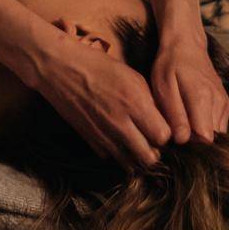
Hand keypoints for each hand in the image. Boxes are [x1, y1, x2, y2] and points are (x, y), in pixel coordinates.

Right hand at [29, 26, 170, 169]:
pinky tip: (117, 140)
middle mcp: (121, 123)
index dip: (165, 134)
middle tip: (151, 140)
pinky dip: (116, 153)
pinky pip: (110, 157)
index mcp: (135, 103)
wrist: (62, 70)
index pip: (162, 136)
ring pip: (129, 162)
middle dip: (154, 151)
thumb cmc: (100, 67)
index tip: (162, 127)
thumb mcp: (133, 77)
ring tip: (136, 144)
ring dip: (136, 156)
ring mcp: (104, 135)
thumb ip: (149, 101)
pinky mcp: (89, 140)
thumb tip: (162, 120)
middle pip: (149, 157)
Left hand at [149, 30, 228, 144]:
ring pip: (217, 134)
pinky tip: (193, 117)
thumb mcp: (164, 88)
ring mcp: (225, 102)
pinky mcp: (226, 103)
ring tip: (184, 122)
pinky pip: (220, 126)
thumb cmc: (170, 65)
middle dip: (195, 142)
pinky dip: (207, 127)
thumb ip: (175, 115)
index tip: (176, 138)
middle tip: (177, 130)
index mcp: (202, 99)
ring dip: (201, 134)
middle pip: (212, 139)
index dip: (190, 145)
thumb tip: (182, 141)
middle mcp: (219, 102)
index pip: (205, 139)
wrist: (186, 45)